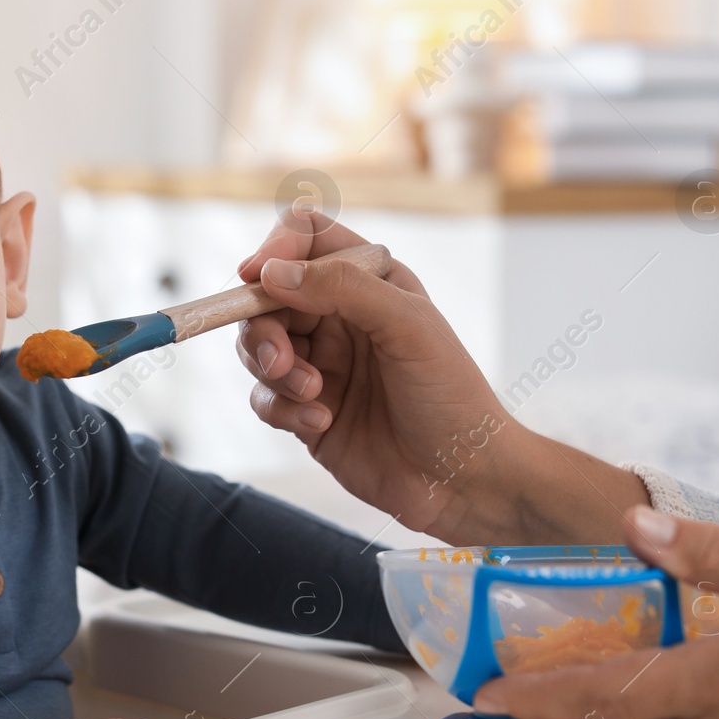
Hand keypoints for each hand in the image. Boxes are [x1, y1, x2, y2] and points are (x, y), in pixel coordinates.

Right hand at [235, 212, 646, 544]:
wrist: (462, 480)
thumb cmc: (453, 398)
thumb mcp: (408, 327)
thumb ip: (343, 287)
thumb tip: (270, 273)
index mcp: (370, 282)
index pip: (305, 238)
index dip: (275, 249)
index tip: (256, 277)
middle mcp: (340, 317)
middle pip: (267, 297)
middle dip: (264, 327)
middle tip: (281, 361)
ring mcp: (320, 365)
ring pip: (258, 347)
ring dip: (274, 369)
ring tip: (314, 394)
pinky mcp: (305, 411)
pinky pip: (265, 397)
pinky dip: (282, 409)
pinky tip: (322, 423)